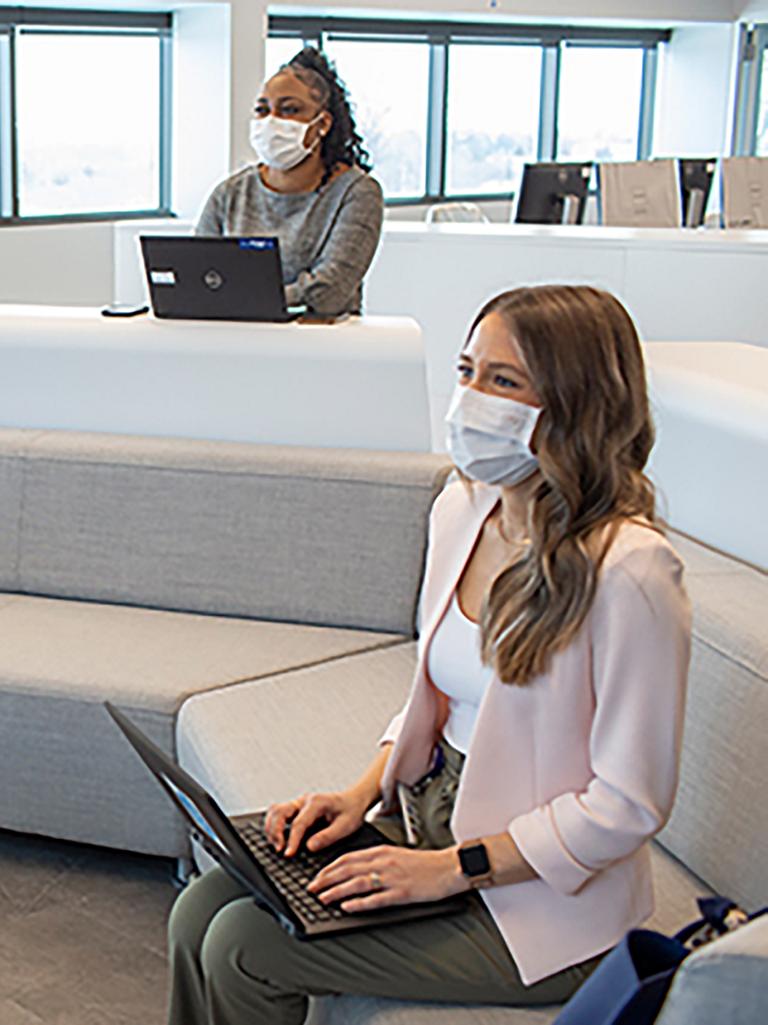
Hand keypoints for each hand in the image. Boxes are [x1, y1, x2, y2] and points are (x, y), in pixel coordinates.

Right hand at [264, 790, 367, 856]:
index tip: (288, 854)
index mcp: (316, 803)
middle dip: (275, 832)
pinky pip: (278, 814)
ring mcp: (298, 803)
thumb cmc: (351, 811)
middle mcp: (304, 800)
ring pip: (275, 811)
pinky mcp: (296, 809)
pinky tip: (279, 839)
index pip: (298, 823)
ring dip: (272, 828)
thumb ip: (327, 837)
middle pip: (279, 812)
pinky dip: (274, 826)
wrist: (353, 800)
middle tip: (280, 850)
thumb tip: (309, 847)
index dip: (292, 840)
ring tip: (278, 846)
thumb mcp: (345, 826)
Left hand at [307, 845, 467, 911]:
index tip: (317, 876)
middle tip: (312, 889)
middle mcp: (384, 862)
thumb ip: (376, 859)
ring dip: (337, 891)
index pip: (347, 858)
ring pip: (357, 883)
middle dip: (326, 880)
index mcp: (381, 851)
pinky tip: (347, 907)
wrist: (449, 867)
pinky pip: (376, 898)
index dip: (329, 868)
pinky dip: (359, 903)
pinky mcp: (402, 893)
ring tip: (323, 898)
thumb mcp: (397, 854)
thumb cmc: (424, 863)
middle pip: (347, 870)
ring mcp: (392, 878)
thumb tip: (355, 869)